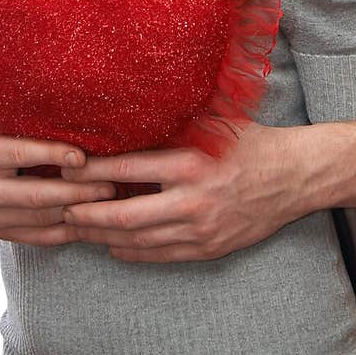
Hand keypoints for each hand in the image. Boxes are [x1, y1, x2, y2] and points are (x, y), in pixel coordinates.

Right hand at [0, 101, 116, 245]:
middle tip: (108, 186)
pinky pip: (38, 238)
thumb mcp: (3, 118)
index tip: (83, 156)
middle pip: (36, 195)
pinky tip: (89, 222)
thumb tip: (79, 117)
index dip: (54, 155)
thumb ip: (31, 121)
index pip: (22, 154)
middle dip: (77, 191)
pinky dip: (65, 232)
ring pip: (40, 219)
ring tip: (106, 203)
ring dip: (77, 213)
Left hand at [60, 122, 313, 261]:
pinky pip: (159, 255)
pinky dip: (131, 252)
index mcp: (189, 161)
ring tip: (77, 228)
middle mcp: (192, 199)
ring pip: (136, 240)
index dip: (90, 172)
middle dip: (85, 213)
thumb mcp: (213, 121)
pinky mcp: (208, 248)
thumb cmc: (251, 141)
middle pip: (122, 214)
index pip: (125, 169)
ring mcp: (199, 229)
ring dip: (102, 236)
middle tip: (60, 206)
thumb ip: (175, 115)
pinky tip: (112, 245)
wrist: (294, 176)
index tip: (65, 168)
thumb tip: (132, 99)